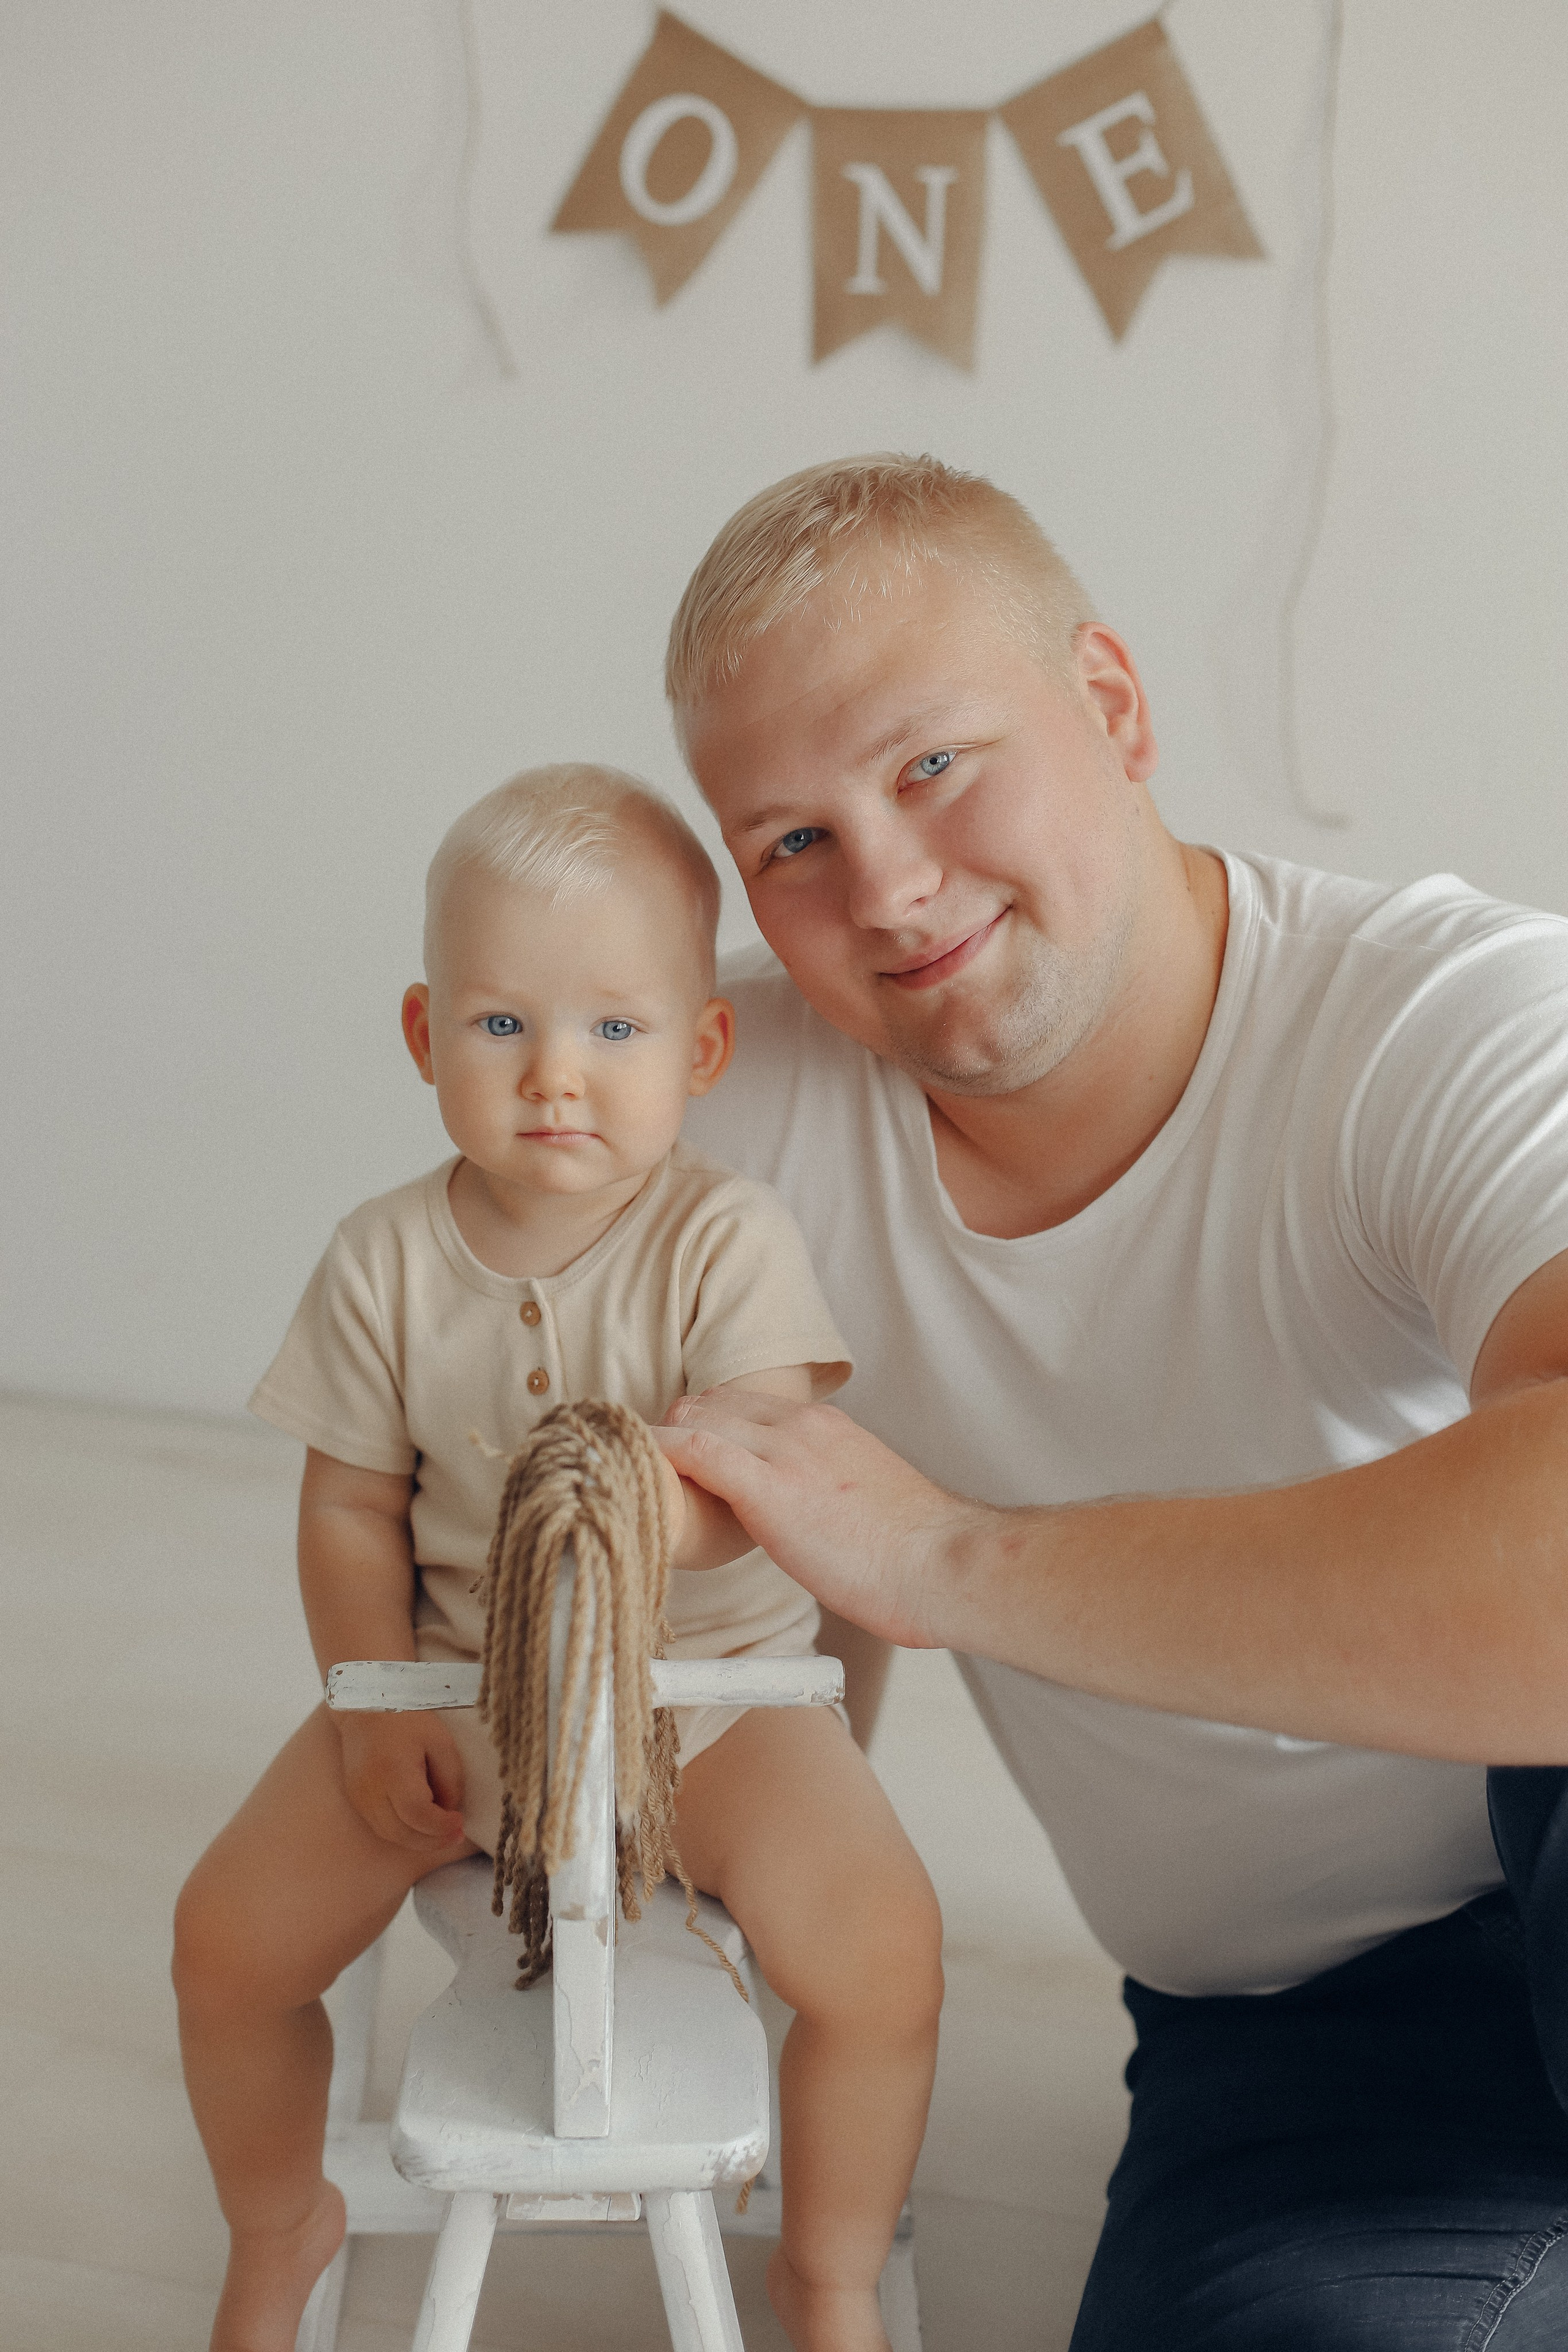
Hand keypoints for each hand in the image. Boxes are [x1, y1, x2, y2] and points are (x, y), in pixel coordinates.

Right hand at [335, 1709, 468, 1851]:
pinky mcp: (356, 1800)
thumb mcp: (441, 1742)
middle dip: (433, 1840)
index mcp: (393, 1770)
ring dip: (418, 1841)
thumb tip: (449, 1811)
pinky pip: (381, 1827)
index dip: (441, 1825)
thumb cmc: (408, 1721)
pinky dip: (403, 1833)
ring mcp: (359, 1797)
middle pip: (402, 1833)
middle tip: (456, 1834)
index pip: (417, 1814)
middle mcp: (370, 1789)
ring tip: (442, 1833)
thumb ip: (450, 1779)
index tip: (461, 1821)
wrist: (366, 1708)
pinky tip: (421, 1825)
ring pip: (390, 1835)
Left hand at [654, 1393, 985, 1647]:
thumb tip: (816, 1523)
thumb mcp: (868, 1505)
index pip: (745, 1404)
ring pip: (697, 1418)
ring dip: (659, 1442)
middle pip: (713, 1403)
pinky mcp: (770, 1488)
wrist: (945, 1563)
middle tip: (646, 1467)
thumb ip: (831, 1496)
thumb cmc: (919, 1555)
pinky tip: (637, 1470)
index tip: (681, 1452)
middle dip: (674, 1429)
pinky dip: (661, 1454)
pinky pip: (696, 1450)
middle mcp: (803, 1427)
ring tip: (629, 1473)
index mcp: (827, 1429)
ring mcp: (785, 1452)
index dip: (705, 1424)